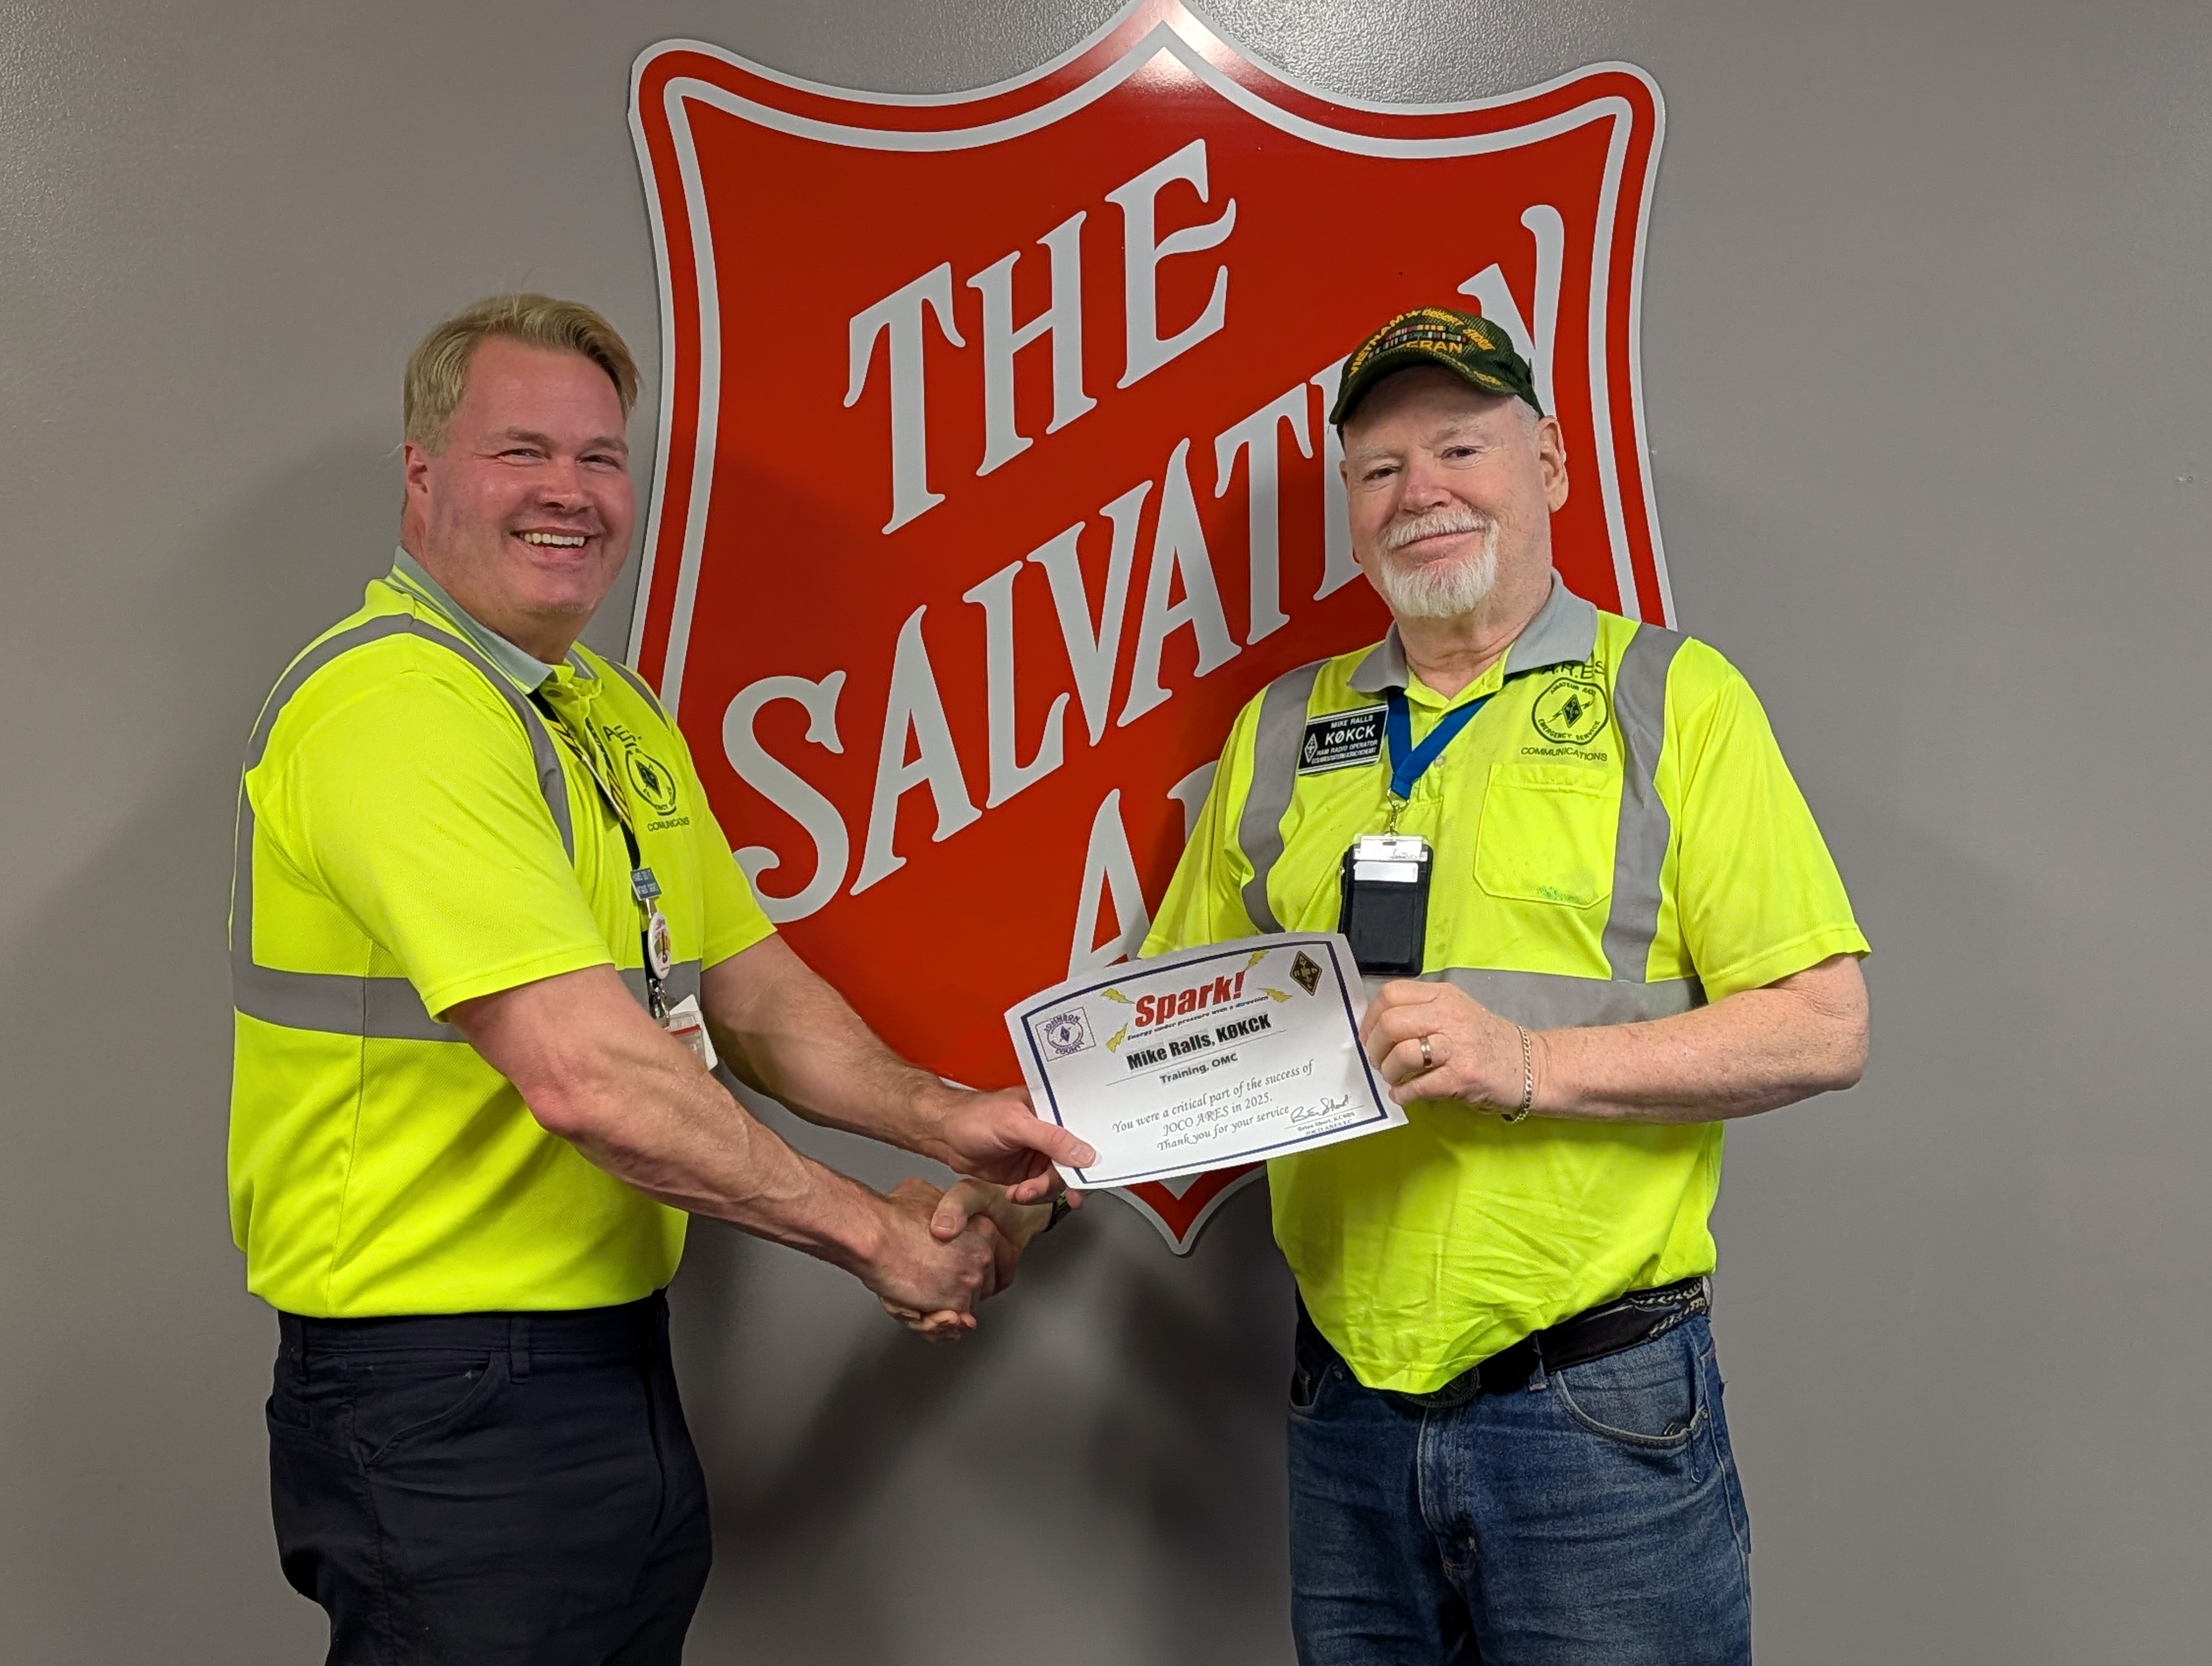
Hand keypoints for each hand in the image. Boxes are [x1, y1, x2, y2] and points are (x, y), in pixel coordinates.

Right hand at [862, 1178, 1001, 1338]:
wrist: (873, 1236)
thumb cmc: (893, 1216)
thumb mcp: (929, 1195)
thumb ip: (945, 1208)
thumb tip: (941, 1213)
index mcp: (984, 1229)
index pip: (994, 1260)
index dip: (973, 1268)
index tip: (958, 1271)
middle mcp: (983, 1256)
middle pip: (981, 1285)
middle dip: (960, 1289)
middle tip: (933, 1282)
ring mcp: (971, 1281)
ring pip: (966, 1306)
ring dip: (945, 1307)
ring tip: (920, 1293)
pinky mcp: (955, 1305)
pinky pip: (951, 1324)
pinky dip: (935, 1324)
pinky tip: (920, 1309)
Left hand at [926, 1084, 1094, 1203]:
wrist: (943, 1135)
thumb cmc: (972, 1116)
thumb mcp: (1015, 1124)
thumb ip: (1051, 1139)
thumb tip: (1083, 1152)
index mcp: (1051, 1109)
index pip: (1083, 1130)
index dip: (1091, 1153)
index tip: (1092, 1175)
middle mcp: (1048, 1130)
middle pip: (1074, 1160)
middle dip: (1067, 1180)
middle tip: (1068, 1195)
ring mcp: (1038, 1152)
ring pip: (1058, 1179)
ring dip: (1043, 1190)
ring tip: (1024, 1191)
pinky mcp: (1026, 1171)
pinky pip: (1041, 1189)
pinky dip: (1032, 1195)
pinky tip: (1017, 1192)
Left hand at [1359, 980, 1542, 1110]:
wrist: (1532, 1066)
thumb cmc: (1488, 1041)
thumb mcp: (1457, 1011)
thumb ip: (1422, 1012)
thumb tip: (1378, 1028)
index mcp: (1443, 995)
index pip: (1391, 994)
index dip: (1370, 1018)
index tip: (1368, 1036)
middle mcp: (1449, 1015)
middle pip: (1391, 1023)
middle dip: (1375, 1047)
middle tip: (1378, 1061)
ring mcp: (1457, 1046)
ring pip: (1402, 1053)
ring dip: (1389, 1071)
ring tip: (1394, 1078)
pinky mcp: (1463, 1076)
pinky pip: (1419, 1086)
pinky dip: (1404, 1094)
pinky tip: (1404, 1095)